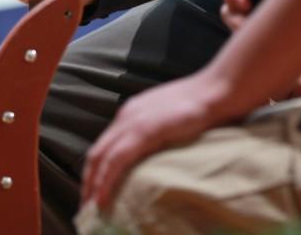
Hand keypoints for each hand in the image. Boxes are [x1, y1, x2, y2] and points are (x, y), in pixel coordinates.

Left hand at [81, 69, 229, 211]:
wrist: (214, 92)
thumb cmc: (200, 105)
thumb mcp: (169, 117)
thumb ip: (155, 131)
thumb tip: (153, 153)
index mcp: (131, 111)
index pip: (105, 144)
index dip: (95, 168)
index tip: (93, 189)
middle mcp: (126, 116)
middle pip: (96, 153)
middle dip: (88, 181)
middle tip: (86, 206)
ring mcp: (133, 122)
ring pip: (101, 158)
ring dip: (92, 185)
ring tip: (90, 208)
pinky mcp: (143, 132)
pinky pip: (116, 161)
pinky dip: (105, 181)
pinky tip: (102, 199)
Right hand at [222, 0, 300, 94]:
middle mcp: (263, 4)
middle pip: (232, 5)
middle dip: (234, 5)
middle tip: (245, 6)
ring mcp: (267, 26)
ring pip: (238, 26)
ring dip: (241, 25)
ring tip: (258, 24)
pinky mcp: (272, 48)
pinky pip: (250, 46)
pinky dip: (250, 43)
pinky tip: (264, 40)